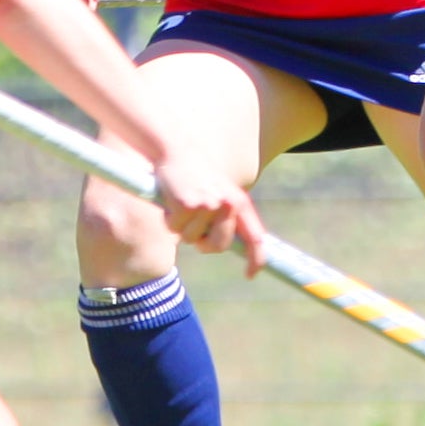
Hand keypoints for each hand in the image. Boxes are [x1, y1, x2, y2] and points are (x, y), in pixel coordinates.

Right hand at [143, 150, 268, 267]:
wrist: (175, 150)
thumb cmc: (195, 176)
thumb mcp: (219, 194)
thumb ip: (225, 218)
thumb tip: (223, 246)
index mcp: (240, 202)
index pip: (255, 237)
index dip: (256, 259)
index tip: (250, 275)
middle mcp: (228, 204)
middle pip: (218, 246)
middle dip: (203, 243)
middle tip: (193, 224)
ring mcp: (209, 205)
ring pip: (191, 239)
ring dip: (182, 228)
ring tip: (182, 203)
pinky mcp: (188, 205)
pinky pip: (175, 228)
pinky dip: (169, 219)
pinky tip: (171, 200)